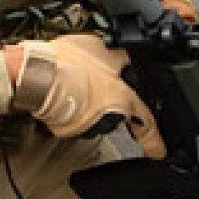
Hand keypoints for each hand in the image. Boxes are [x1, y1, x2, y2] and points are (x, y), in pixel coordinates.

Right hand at [12, 33, 164, 158]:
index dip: (156, 141)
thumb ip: (119, 56)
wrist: (38, 73)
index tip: (159, 151)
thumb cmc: (69, 62)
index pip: (147, 126)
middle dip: (112, 104)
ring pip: (95, 117)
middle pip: (118, 116)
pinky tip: (64, 90)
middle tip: (98, 86)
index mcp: (123, 101)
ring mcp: (87, 125)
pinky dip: (72, 106)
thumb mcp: (103, 47)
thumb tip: (126, 53)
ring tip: (77, 82)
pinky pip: (75, 118)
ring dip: (90, 103)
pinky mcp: (67, 127)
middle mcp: (108, 118)